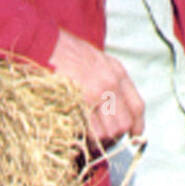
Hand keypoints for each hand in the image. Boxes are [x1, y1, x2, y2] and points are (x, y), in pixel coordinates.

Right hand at [48, 27, 144, 146]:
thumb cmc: (68, 53)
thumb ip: (111, 81)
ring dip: (99, 139)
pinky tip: (79, 136)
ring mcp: (95, 94)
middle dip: (114, 136)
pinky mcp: (78, 103)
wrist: (46, 45)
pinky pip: (89, 131)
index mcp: (118, 73)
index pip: (137, 106)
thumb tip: (117, 109)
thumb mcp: (99, 60)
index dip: (137, 124)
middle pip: (123, 124)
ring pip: (107, 132)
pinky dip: (85, 138)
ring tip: (89, 137)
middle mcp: (111, 84)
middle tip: (102, 138)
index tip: (135, 135)